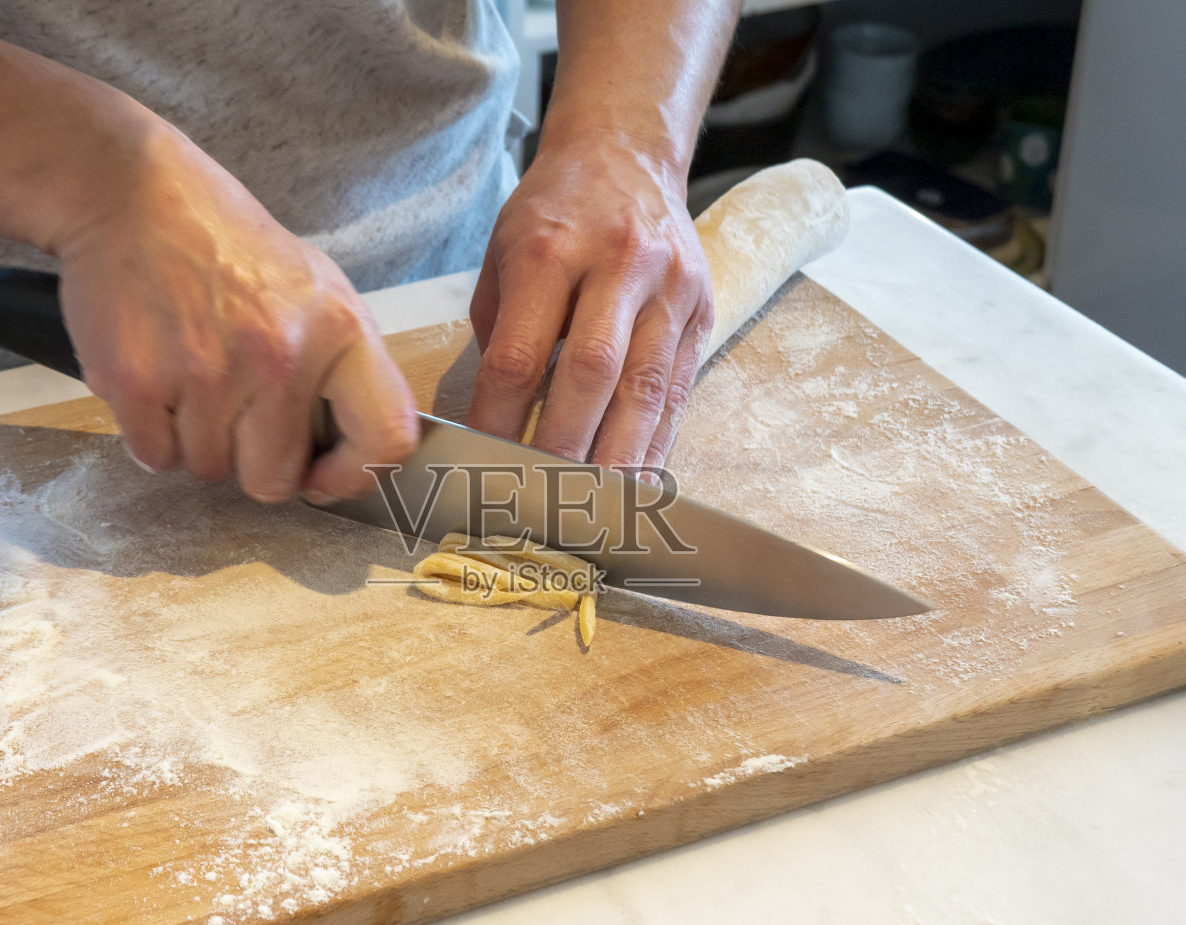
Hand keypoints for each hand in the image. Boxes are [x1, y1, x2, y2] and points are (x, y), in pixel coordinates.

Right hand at [51, 126, 417, 502]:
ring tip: (191, 374)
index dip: (356, 474)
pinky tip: (157, 374)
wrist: (133, 193)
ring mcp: (205, 372)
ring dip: (197, 439)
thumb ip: (339, 371)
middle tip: (236, 412)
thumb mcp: (315, 288)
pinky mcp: (136, 382)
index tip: (323, 478)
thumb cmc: (228, 246)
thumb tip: (348, 457)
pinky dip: (151, 431)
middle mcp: (279, 355)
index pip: (386, 436)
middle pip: (274, 480)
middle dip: (252, 462)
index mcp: (339, 329)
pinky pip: (155, 455)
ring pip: (209, 469)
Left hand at [466, 136, 711, 472]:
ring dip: (619, 458)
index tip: (484, 465)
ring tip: (596, 509)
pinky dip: (657, 441)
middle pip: (591, 375)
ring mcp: (669, 287)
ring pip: (646, 389)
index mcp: (549, 249)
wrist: (626, 154)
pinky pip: (680, 389)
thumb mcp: (504, 254)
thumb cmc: (553, 213)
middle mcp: (617, 264)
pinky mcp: (701, 309)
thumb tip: (495, 422)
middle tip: (543, 502)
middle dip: (565, 449)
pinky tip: (637, 479)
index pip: (521, 355)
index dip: (502, 420)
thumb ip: (500, 334)